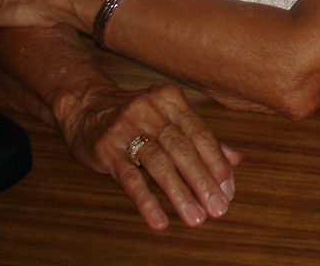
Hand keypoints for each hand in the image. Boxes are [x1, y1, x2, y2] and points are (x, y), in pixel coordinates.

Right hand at [60, 80, 240, 229]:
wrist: (84, 104)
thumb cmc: (135, 114)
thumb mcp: (168, 116)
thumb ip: (201, 137)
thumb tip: (235, 160)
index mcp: (171, 99)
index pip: (201, 134)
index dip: (217, 164)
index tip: (228, 191)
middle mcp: (151, 110)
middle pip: (183, 149)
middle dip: (203, 182)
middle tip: (218, 209)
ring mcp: (127, 129)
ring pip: (160, 164)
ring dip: (180, 193)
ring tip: (195, 217)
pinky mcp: (106, 149)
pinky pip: (129, 178)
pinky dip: (146, 200)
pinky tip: (159, 219)